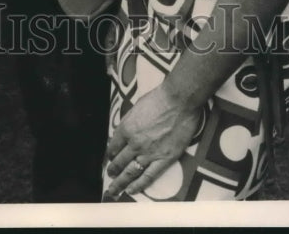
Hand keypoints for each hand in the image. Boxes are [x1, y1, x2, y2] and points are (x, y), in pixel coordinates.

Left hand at [104, 80, 203, 199]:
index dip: (110, 155)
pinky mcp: (164, 159)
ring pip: (130, 172)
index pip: (113, 146)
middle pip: (119, 161)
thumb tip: (125, 133)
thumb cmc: (159, 99)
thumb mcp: (136, 108)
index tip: (109, 159)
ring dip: (120, 182)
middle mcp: (134, 143)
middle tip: (109, 177)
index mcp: (126, 128)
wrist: (179, 101)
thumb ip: (129, 123)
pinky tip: (131, 190)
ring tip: (114, 190)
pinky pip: (148, 176)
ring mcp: (149, 153)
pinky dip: (139, 185)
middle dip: (112, 171)